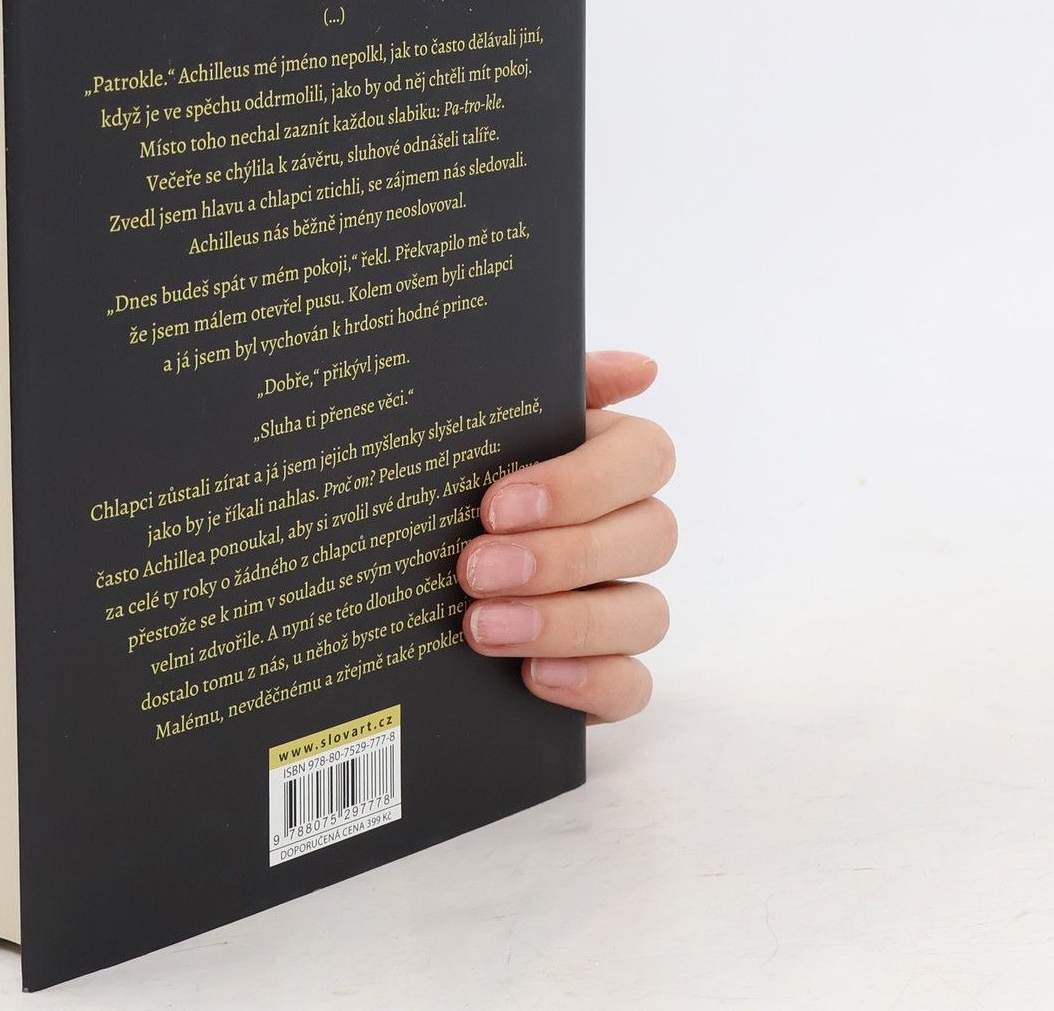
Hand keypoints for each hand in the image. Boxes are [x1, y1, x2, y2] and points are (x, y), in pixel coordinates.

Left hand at [458, 350, 675, 721]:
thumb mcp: (489, 426)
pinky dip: (589, 681)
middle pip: (650, 536)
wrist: (403, 574)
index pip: (646, 456)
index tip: (497, 503)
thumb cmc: (461, 484)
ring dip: (564, 620)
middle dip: (561, 555)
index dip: (582, 481)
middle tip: (474, 569)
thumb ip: (547, 386)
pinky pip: (634, 686)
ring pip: (645, 613)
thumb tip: (640, 367)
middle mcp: (629, 530)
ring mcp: (624, 605)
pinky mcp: (609, 673)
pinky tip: (532, 674)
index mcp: (608, 459)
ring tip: (481, 626)